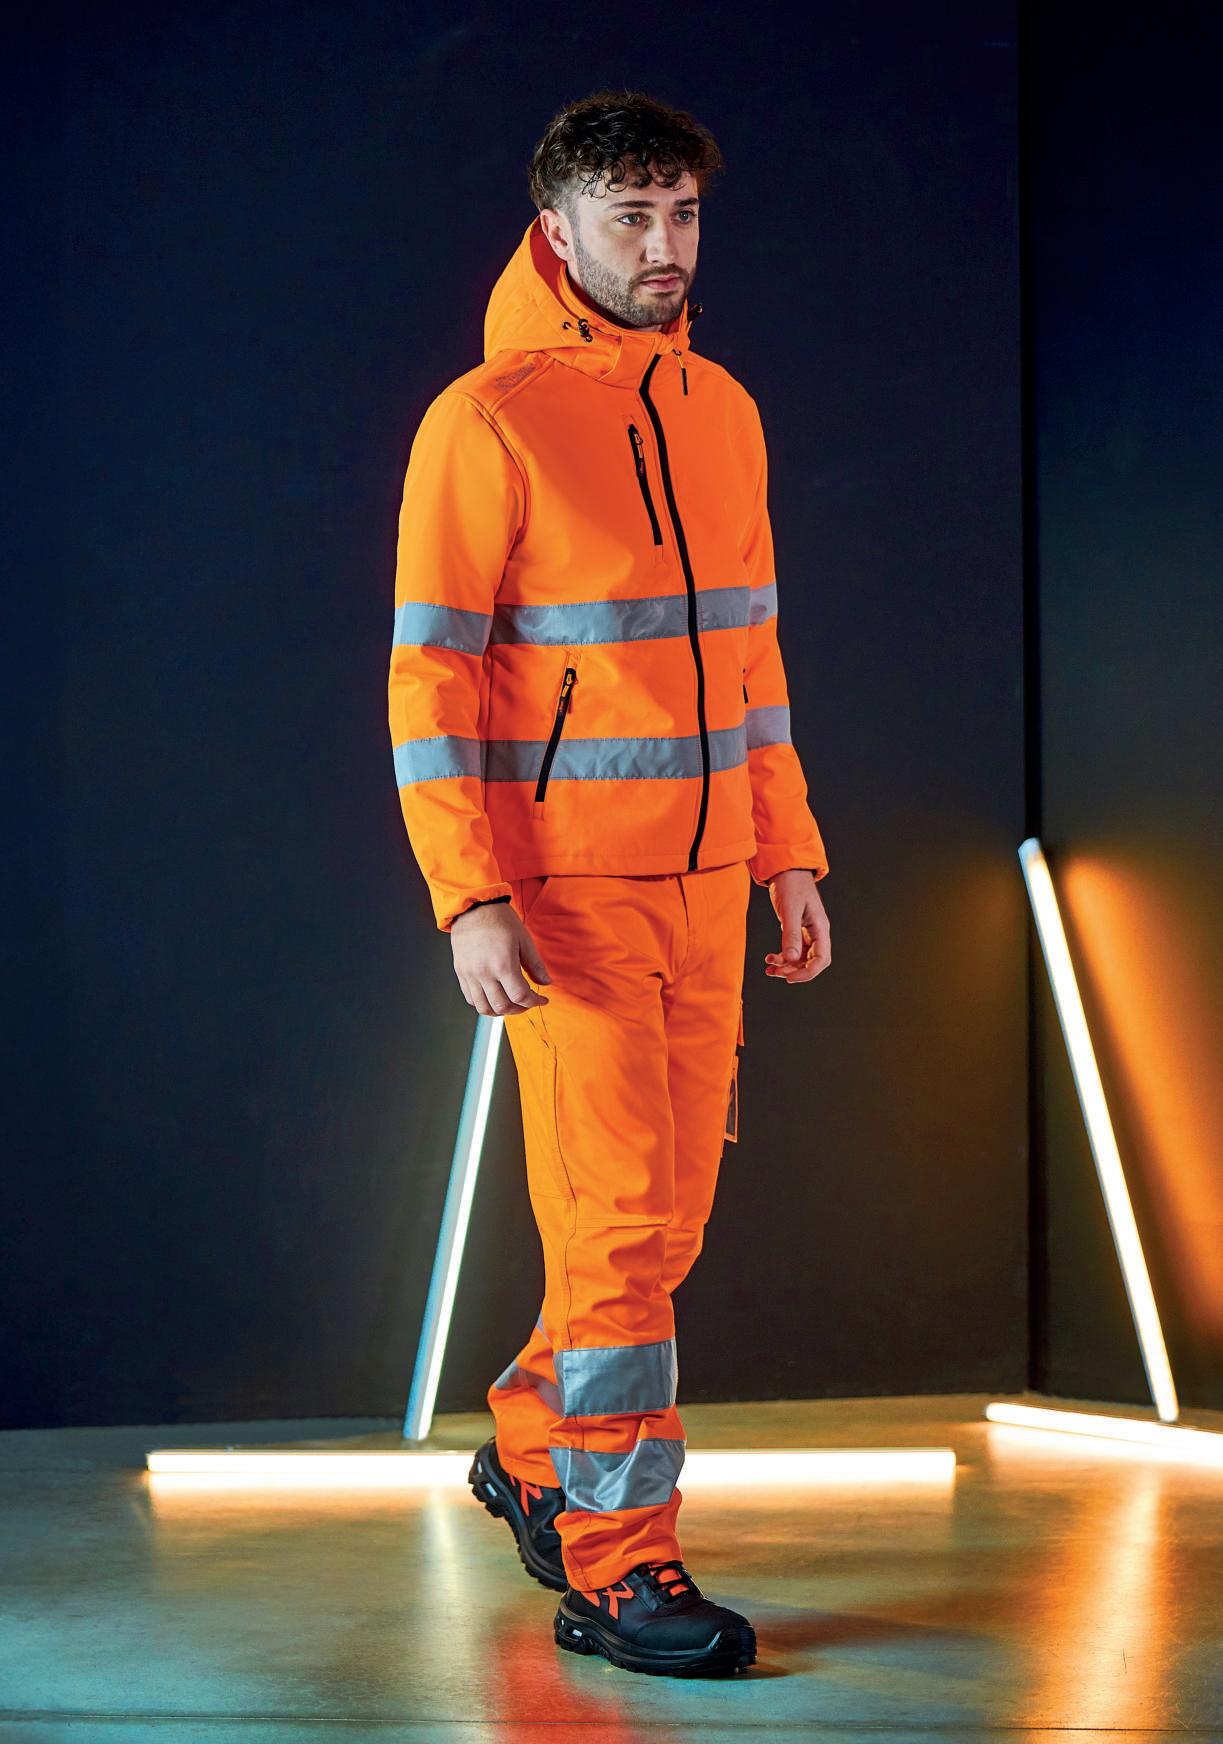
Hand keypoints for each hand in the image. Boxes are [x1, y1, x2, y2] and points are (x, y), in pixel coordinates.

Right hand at [450, 902, 552, 1015]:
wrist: (473, 908)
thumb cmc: (498, 920)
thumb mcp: (524, 940)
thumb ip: (535, 965)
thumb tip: (546, 982)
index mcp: (502, 964)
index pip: (520, 996)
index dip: (534, 1002)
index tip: (541, 999)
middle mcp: (484, 972)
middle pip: (503, 1006)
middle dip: (519, 1009)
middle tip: (527, 1002)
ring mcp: (470, 974)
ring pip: (484, 1008)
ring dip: (501, 1011)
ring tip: (511, 1003)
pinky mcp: (461, 973)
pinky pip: (471, 999)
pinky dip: (484, 1004)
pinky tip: (494, 997)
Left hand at [764, 870, 830, 984]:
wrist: (786, 869)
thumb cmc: (791, 885)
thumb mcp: (790, 909)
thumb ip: (790, 934)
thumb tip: (791, 959)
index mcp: (820, 928)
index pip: (822, 959)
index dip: (808, 972)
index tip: (790, 978)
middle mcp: (816, 933)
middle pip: (811, 962)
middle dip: (794, 971)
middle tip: (776, 973)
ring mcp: (807, 932)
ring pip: (800, 958)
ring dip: (786, 966)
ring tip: (769, 968)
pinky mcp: (796, 930)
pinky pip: (792, 950)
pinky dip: (782, 957)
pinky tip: (770, 958)